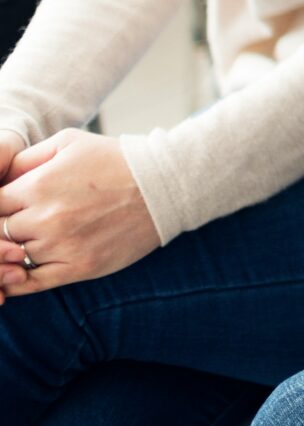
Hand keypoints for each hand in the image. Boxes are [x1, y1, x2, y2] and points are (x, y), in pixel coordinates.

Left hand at [0, 132, 159, 294]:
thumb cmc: (115, 160)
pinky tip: (17, 271)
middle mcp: (45, 218)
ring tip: (38, 235)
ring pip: (13, 256)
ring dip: (17, 249)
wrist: (165, 185)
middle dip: (5, 227)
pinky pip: (31, 283)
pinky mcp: (79, 267)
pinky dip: (16, 281)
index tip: (10, 205)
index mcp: (38, 186)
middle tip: (25, 220)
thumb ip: (25, 159)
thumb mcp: (69, 143)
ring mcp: (62, 246)